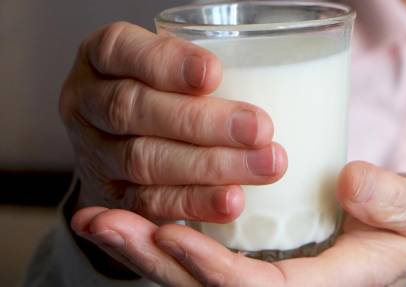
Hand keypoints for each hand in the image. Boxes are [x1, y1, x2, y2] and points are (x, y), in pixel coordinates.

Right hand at [59, 21, 286, 222]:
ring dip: (210, 167)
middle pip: (134, 110)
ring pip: (144, 161)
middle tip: (261, 130)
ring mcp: (92, 154)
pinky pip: (148, 205)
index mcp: (100, 57)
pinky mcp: (109, 199)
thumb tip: (276, 62)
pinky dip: (194, 204)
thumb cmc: (166, 90)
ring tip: (265, 166)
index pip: (121, 50)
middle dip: (202, 122)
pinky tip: (233, 201)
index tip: (214, 74)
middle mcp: (85, 103)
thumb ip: (203, 67)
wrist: (124, 143)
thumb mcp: (173, 64)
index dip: (166, 63)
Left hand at [71, 161, 405, 286]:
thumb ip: (394, 200)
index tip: (175, 234)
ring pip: (193, 278)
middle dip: (156, 260)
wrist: (403, 236)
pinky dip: (157, 241)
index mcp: (323, 285)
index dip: (215, 269)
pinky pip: (196, 258)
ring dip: (142, 251)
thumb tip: (350, 182)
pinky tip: (123, 215)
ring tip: (96, 219)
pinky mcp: (250, 257)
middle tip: (107, 223)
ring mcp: (263, 276)